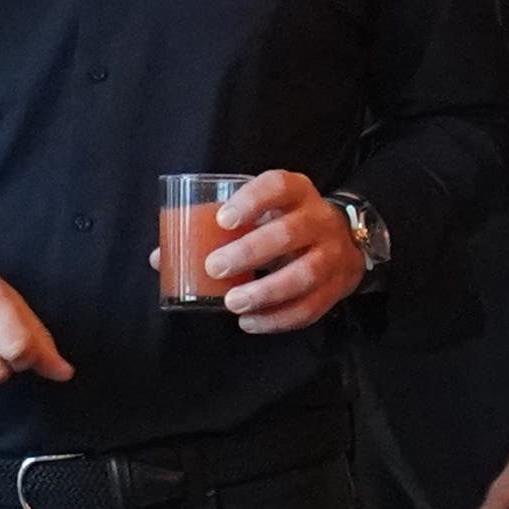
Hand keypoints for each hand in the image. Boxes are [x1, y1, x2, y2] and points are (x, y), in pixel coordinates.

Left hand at [205, 169, 360, 333]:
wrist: (346, 241)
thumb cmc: (288, 223)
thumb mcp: (266, 211)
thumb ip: (224, 227)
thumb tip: (162, 256)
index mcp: (297, 192)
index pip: (277, 186)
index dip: (251, 201)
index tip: (223, 220)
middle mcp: (319, 220)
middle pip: (288, 234)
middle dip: (249, 252)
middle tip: (215, 267)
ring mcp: (332, 255)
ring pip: (303, 275)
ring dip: (265, 292)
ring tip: (232, 303)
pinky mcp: (336, 288)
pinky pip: (309, 307)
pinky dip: (277, 319)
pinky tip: (249, 322)